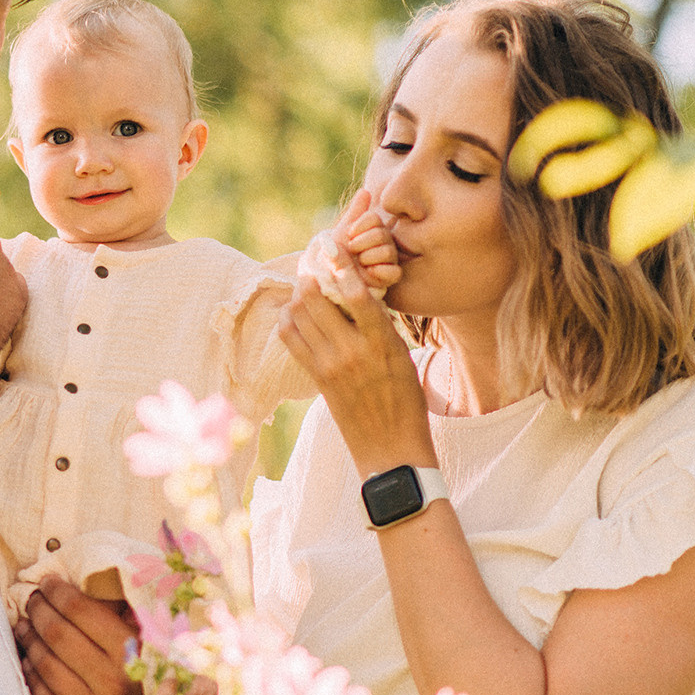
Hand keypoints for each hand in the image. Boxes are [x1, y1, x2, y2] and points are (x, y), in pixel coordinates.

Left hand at [15, 577, 141, 694]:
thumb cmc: (151, 675)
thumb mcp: (148, 638)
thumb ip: (121, 612)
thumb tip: (85, 579)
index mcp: (131, 651)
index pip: (79, 610)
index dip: (57, 591)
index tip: (47, 583)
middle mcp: (114, 681)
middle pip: (57, 634)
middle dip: (38, 610)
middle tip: (33, 601)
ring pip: (45, 664)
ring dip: (29, 640)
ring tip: (25, 626)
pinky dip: (31, 674)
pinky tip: (30, 659)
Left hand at [277, 271, 433, 476]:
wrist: (391, 449)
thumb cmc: (406, 401)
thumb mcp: (403, 357)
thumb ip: (380, 327)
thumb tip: (359, 296)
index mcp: (383, 342)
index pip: (357, 293)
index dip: (340, 265)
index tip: (331, 245)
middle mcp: (353, 351)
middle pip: (317, 299)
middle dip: (311, 276)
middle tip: (311, 263)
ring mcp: (330, 365)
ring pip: (299, 315)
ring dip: (298, 295)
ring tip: (305, 285)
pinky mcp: (316, 379)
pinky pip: (291, 340)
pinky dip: (288, 320)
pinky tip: (294, 313)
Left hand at [298, 191, 400, 307]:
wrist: (321, 284)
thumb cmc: (328, 258)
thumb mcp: (339, 234)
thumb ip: (354, 215)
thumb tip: (365, 191)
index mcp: (371, 233)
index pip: (375, 219)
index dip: (361, 225)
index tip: (348, 235)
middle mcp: (381, 246)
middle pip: (382, 233)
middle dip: (362, 241)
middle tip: (351, 251)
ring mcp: (384, 263)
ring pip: (388, 250)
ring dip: (368, 255)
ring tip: (356, 263)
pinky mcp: (385, 282)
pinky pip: (394, 273)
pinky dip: (380, 270)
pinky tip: (367, 272)